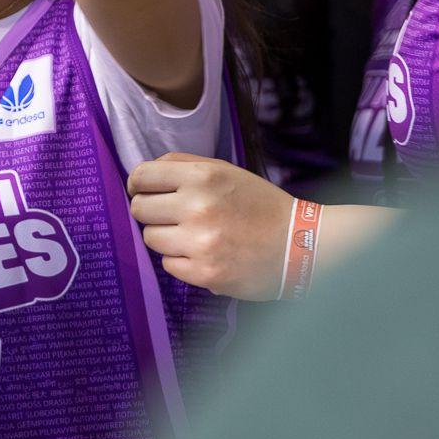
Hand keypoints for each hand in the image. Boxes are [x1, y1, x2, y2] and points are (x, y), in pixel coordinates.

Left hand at [127, 153, 293, 300]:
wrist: (300, 245)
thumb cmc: (259, 205)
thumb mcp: (225, 172)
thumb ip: (182, 165)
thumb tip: (141, 175)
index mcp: (202, 176)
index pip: (142, 176)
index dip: (138, 184)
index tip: (144, 190)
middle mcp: (198, 206)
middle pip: (139, 208)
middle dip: (151, 212)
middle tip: (172, 216)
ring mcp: (200, 242)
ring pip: (150, 238)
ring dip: (165, 237)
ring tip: (192, 236)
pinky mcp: (205, 273)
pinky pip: (168, 264)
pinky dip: (181, 261)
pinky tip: (203, 254)